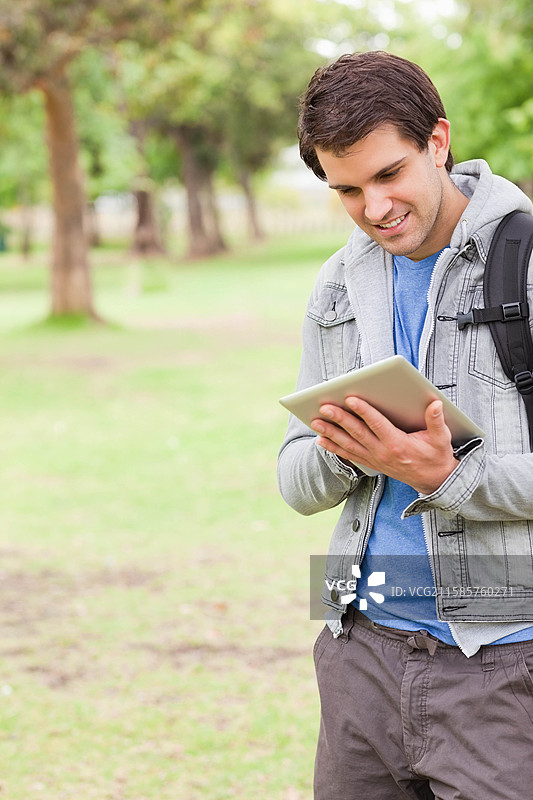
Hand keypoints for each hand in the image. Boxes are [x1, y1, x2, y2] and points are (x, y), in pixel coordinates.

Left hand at [310, 396, 458, 493]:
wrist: (433, 481)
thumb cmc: (436, 456)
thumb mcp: (441, 439)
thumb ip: (436, 421)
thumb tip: (436, 404)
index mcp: (398, 445)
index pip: (377, 425)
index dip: (364, 411)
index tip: (351, 399)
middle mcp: (383, 453)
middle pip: (357, 433)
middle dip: (339, 419)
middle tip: (324, 407)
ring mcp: (375, 460)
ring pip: (348, 445)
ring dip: (331, 433)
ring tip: (315, 422)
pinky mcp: (371, 463)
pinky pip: (349, 455)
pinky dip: (334, 447)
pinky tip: (321, 440)